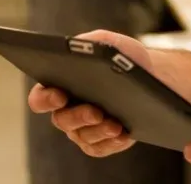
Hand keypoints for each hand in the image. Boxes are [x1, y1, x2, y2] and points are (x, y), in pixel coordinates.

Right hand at [27, 30, 151, 156]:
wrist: (151, 73)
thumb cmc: (124, 55)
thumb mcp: (108, 42)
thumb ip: (92, 42)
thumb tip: (83, 48)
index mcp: (60, 85)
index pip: (40, 97)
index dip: (45, 99)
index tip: (60, 96)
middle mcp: (66, 110)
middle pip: (62, 120)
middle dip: (78, 117)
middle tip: (96, 112)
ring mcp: (82, 128)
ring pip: (83, 137)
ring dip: (99, 131)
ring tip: (115, 125)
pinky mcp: (101, 141)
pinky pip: (100, 148)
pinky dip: (112, 143)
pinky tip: (124, 134)